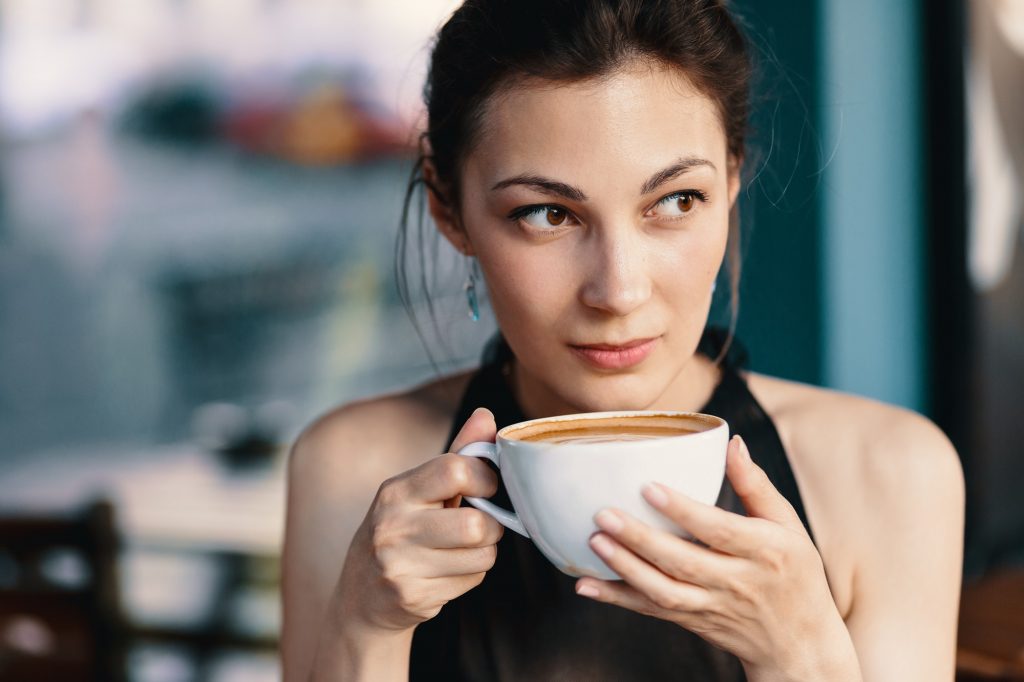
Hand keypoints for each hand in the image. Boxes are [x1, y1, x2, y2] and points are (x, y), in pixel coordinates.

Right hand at [331, 407, 504, 636]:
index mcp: (396, 491)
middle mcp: (392, 526)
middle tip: (478, 526)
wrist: (362, 596)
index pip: (454, 470)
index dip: (485, 478)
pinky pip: (473, 580)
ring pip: (482, 555)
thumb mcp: (420, 491)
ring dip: (483, 553)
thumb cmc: (401, 532)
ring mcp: (399, 565)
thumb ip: (457, 454)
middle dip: (491, 526)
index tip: (486, 488)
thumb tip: (486, 415)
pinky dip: (471, 575)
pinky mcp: (412, 596)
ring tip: (460, 550)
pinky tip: (447, 572)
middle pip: (476, 524)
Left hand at [575, 435, 859, 680]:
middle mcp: (736, 581)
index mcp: (763, 551)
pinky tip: (587, 586)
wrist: (799, 643)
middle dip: (640, 540)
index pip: (718, 529)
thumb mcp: (787, 526)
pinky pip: (652, 611)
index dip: (682, 510)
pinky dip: (618, 600)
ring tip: (595, 542)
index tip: (648, 487)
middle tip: (603, 514)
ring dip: (625, 569)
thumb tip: (732, 442)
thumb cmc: (794, 573)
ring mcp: (712, 606)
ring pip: (664, 592)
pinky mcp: (693, 621)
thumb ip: (755, 485)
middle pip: (683, 562)